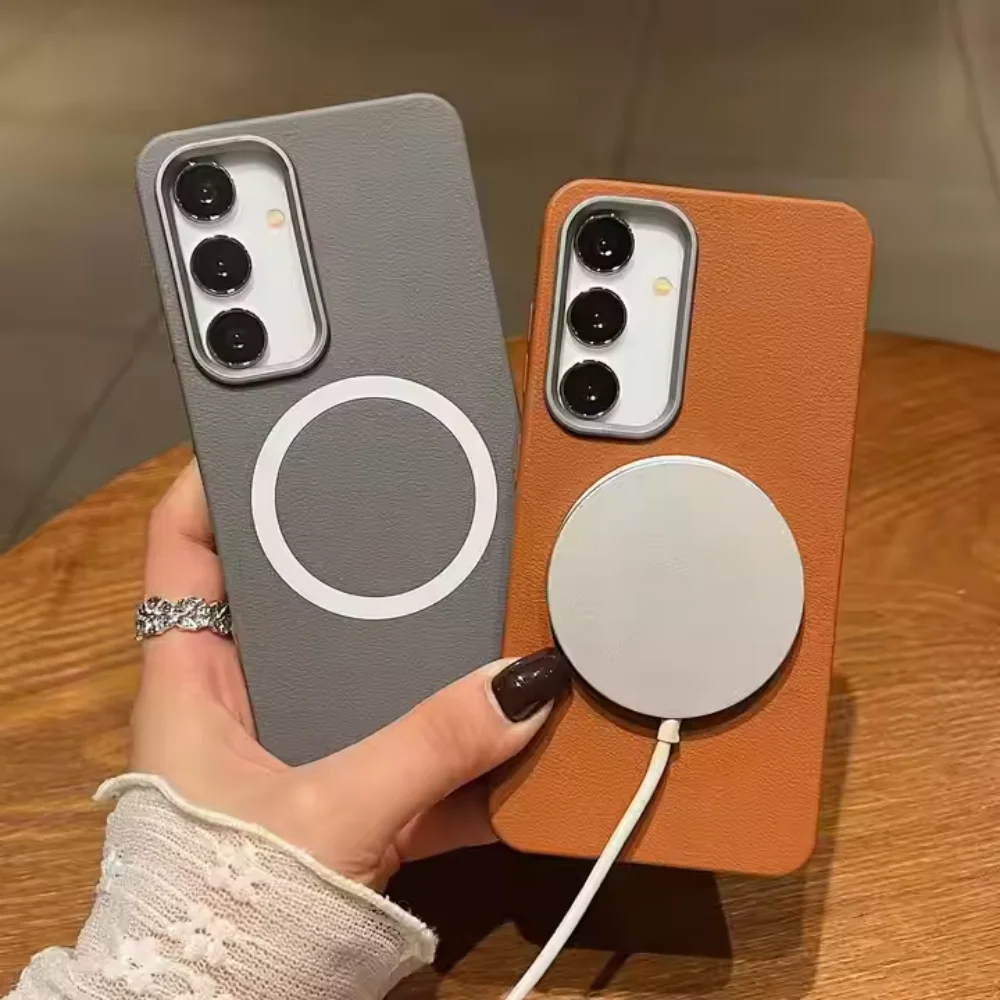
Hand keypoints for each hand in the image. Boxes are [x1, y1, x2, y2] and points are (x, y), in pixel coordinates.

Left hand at [131, 460, 569, 888]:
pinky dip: (450, 734)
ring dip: (417, 649)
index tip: (279, 434)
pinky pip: (404, 741)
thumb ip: (427, 747)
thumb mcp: (329, 812)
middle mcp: (243, 700)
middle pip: (293, 595)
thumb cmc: (234, 902)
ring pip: (360, 671)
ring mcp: (299, 748)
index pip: (185, 547)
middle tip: (416, 504)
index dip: (218, 480)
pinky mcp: (347, 795)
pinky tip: (504, 712)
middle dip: (350, 555)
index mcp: (195, 678)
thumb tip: (525, 685)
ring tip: (477, 593)